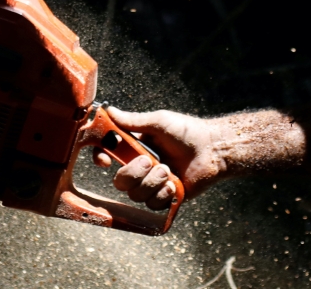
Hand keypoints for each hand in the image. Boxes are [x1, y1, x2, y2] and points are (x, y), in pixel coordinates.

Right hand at [92, 107, 226, 209]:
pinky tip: (174, 183)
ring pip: (136, 194)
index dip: (101, 159)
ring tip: (168, 171)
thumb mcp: (158, 122)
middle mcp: (139, 168)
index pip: (106, 154)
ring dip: (152, 182)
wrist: (213, 150)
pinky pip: (153, 204)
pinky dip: (163, 194)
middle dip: (133, 173)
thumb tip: (109, 111)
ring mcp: (152, 183)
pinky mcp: (166, 197)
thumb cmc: (187, 132)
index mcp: (133, 148)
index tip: (107, 161)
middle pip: (120, 181)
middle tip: (150, 162)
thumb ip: (132, 121)